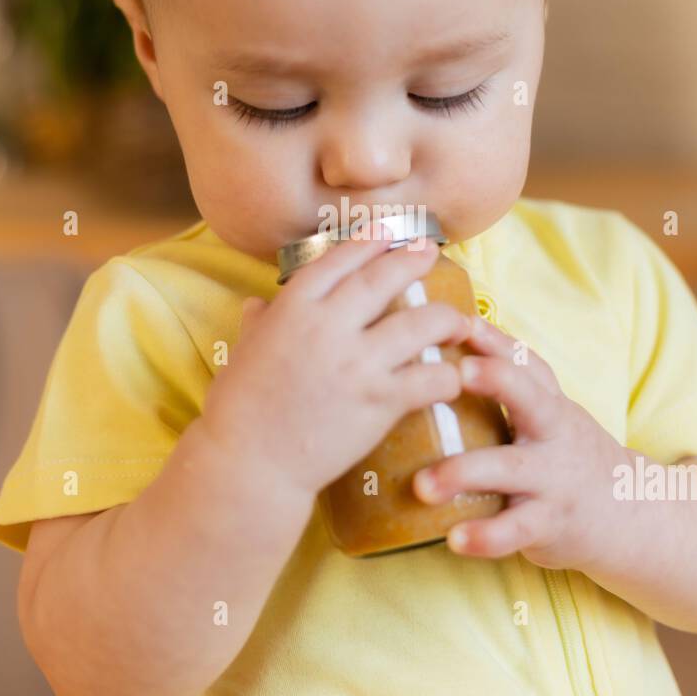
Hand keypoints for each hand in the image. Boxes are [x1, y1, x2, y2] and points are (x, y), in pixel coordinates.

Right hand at [199, 230, 473, 500]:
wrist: (250, 464)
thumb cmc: (239, 410)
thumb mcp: (243, 353)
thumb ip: (258, 324)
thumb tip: (256, 304)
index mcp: (292, 309)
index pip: (338, 260)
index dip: (368, 241)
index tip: (388, 231)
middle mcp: (327, 327)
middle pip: (382, 279)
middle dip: (413, 260)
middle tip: (431, 252)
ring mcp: (357, 363)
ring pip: (418, 324)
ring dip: (444, 317)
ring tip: (458, 320)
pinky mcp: (378, 402)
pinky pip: (429, 379)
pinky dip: (446, 375)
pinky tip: (452, 376)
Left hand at [411, 315, 625, 565]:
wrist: (632, 514)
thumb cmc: (566, 454)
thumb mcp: (548, 414)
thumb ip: (509, 386)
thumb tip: (445, 342)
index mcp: (547, 402)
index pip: (525, 360)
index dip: (495, 340)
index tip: (462, 321)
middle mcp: (553, 433)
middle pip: (529, 398)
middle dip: (494, 381)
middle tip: (452, 375)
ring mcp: (553, 478)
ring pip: (510, 469)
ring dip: (465, 473)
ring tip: (423, 484)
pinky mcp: (549, 523)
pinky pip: (516, 530)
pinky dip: (486, 536)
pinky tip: (454, 539)